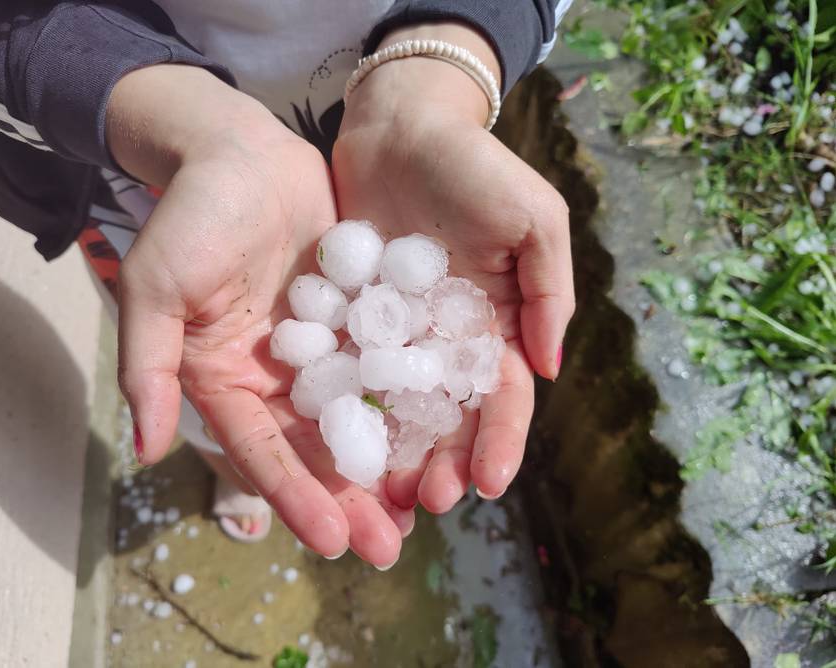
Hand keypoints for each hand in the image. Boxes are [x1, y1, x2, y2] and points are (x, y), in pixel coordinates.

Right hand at [108, 65, 411, 567]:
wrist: (239, 153)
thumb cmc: (189, 216)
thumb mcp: (157, 287)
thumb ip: (150, 366)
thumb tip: (146, 450)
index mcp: (226, 381)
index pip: (263, 453)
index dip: (297, 498)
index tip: (335, 542)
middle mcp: (276, 376)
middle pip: (317, 450)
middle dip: (352, 499)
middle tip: (392, 548)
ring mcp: (320, 348)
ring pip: (359, 417)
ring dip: (389, 462)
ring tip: (426, 505)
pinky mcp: (356, 315)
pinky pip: (386, 363)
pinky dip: (411, 398)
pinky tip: (446, 429)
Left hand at [333, 25, 574, 511]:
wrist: (400, 127)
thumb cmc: (475, 167)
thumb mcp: (534, 218)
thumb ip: (548, 291)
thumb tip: (550, 369)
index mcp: (494, 326)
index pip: (502, 397)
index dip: (499, 441)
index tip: (486, 484)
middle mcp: (444, 340)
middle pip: (446, 416)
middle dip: (441, 461)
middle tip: (425, 501)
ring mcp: (394, 332)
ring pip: (394, 407)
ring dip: (391, 452)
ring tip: (379, 493)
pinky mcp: (349, 317)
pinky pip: (345, 368)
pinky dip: (341, 407)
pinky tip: (328, 442)